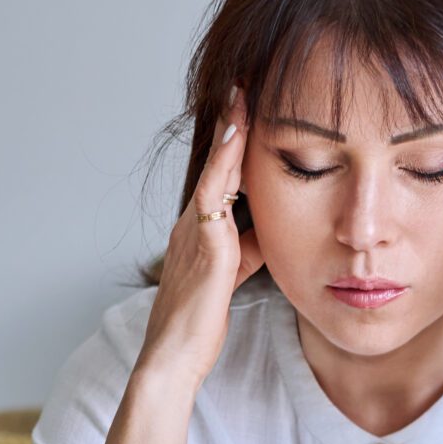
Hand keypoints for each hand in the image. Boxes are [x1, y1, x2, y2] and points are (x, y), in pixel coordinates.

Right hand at [135, 85, 265, 393]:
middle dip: (230, 126)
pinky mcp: (204, 245)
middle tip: (245, 86)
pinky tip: (238, 134)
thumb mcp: (233, 276)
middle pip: (216, 165)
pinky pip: (214, 192)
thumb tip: (268, 230)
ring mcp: (194, 232)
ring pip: (213, 171)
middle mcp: (191, 224)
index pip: (221, 180)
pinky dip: (226, 161)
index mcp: (199, 233)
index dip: (235, 146)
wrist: (174, 357)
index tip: (250, 112)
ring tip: (242, 94)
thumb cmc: (200, 324)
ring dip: (228, 131)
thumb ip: (249, 249)